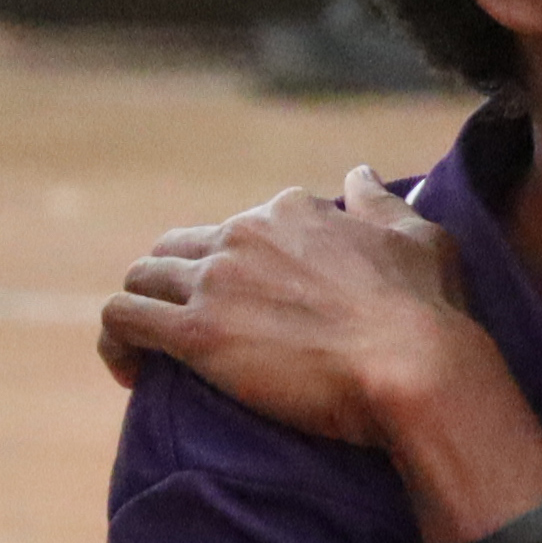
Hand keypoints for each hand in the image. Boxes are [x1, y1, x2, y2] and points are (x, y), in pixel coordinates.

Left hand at [93, 168, 489, 442]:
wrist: (414, 366)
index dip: (242, 264)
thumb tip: (358, 172)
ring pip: (141, 278)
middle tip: (196, 324)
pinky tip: (132, 370)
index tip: (254, 301)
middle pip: (178, 247)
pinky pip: (122, 320)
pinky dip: (116, 342)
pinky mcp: (195, 331)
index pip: (242, 225)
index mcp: (292, 212)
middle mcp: (244, 234)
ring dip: (142, 307)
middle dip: (177, 281)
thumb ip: (379, 201)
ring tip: (153, 348)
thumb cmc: (425, 307)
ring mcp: (215, 281)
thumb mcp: (418, 236)